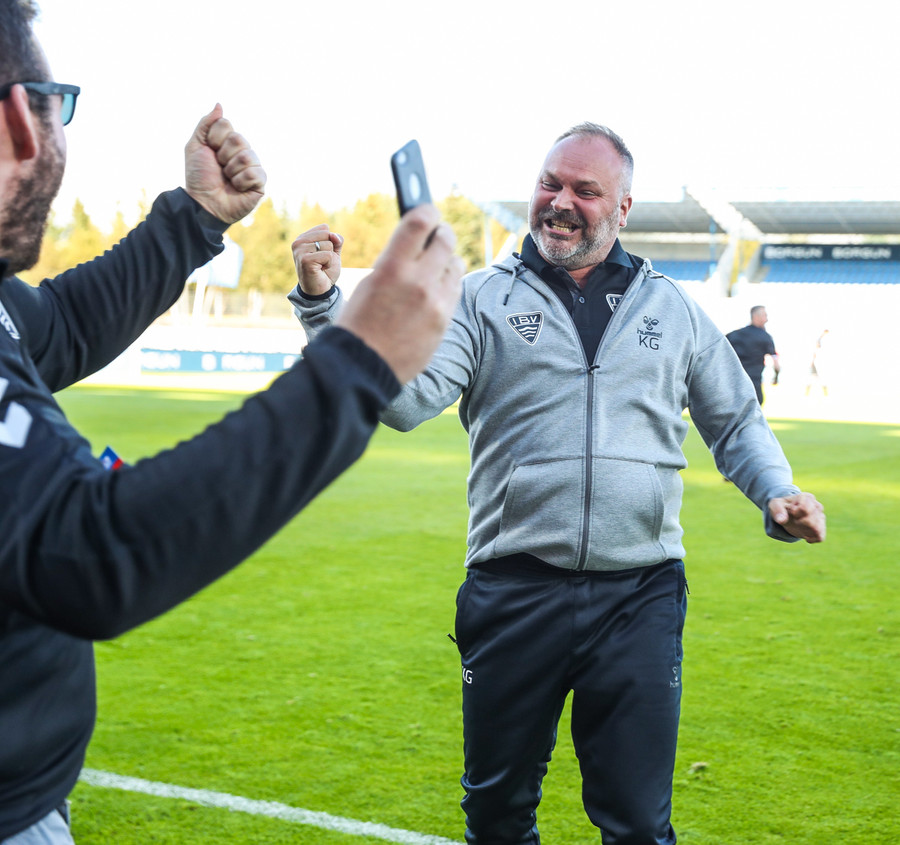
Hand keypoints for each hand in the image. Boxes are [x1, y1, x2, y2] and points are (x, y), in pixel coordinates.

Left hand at [184, 104, 265, 223]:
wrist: (203, 203)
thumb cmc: (199, 177)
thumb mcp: (195, 146)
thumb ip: (205, 124)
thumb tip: (219, 104)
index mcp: (227, 141)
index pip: (226, 125)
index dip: (214, 139)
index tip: (209, 152)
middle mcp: (242, 151)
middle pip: (238, 139)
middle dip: (223, 155)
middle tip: (219, 168)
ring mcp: (253, 167)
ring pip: (247, 156)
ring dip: (231, 170)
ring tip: (228, 179)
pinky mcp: (260, 183)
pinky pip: (254, 173)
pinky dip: (241, 182)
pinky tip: (237, 188)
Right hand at [292, 225, 343, 295]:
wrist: (320, 290)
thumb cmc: (325, 271)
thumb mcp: (334, 253)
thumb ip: (337, 240)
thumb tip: (334, 235)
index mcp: (303, 237)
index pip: (325, 228)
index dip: (330, 242)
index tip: (322, 254)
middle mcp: (298, 242)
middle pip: (327, 235)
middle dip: (330, 250)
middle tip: (322, 262)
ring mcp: (300, 250)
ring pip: (328, 245)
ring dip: (329, 258)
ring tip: (321, 266)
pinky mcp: (305, 260)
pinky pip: (328, 255)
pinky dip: (328, 264)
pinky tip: (320, 270)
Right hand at [336, 205, 464, 383]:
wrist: (364, 367)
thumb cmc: (359, 324)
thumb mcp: (370, 283)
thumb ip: (396, 261)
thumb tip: (417, 242)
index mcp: (392, 268)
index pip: (421, 221)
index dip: (426, 209)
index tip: (427, 208)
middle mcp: (419, 282)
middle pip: (446, 239)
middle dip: (441, 232)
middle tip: (437, 233)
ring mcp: (436, 303)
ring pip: (456, 264)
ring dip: (447, 259)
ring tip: (435, 265)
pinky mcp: (445, 320)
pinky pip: (455, 289)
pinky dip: (449, 283)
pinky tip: (437, 287)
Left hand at [768, 492, 825, 542]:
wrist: (788, 513)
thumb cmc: (782, 506)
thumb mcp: (775, 505)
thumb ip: (777, 510)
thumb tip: (781, 520)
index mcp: (807, 497)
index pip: (804, 509)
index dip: (795, 513)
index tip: (791, 511)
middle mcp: (817, 506)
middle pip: (810, 521)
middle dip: (798, 523)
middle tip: (794, 520)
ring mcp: (821, 517)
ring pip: (816, 529)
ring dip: (804, 531)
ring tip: (798, 526)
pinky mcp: (822, 527)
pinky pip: (820, 537)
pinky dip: (811, 538)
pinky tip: (804, 535)